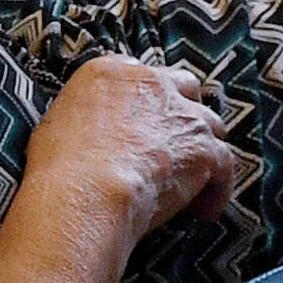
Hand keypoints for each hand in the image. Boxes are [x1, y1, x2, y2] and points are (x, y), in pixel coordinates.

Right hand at [30, 56, 252, 239]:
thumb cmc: (59, 165)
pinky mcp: (205, 148)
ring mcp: (183, 114)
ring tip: (192, 183)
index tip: (143, 122)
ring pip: (210, 126)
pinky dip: (217, 189)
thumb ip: (84, 115)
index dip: (147, 100)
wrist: (85, 190)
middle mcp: (152, 82)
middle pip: (184, 90)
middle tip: (173, 146)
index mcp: (112, 71)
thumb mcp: (57, 122)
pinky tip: (204, 211)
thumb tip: (88, 132)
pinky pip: (225, 166)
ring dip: (202, 150)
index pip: (141, 75)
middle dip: (182, 115)